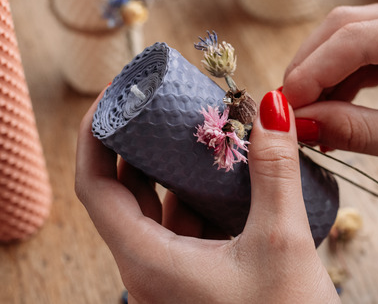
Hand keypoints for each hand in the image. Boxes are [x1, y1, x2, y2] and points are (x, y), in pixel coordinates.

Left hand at [75, 90, 338, 302]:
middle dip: (139, 142)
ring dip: (172, 170)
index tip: (114, 92)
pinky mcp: (194, 286)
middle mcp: (148, 273)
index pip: (94, 186)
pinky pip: (182, 231)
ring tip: (199, 128)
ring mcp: (170, 282)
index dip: (95, 133)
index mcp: (148, 263)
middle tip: (160, 100)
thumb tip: (273, 105)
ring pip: (155, 213)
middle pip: (122, 194)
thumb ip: (275, 170)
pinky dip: (196, 199)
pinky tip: (223, 175)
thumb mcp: (284, 242)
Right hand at [283, 0, 377, 213]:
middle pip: (352, 26)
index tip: (284, 104)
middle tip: (287, 108)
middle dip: (313, 66)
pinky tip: (331, 108)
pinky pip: (370, 56)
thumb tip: (296, 123)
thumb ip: (357, 131)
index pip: (361, 36)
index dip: (314, 68)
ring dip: (325, 74)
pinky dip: (344, 81)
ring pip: (355, 39)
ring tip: (306, 114)